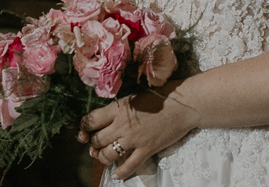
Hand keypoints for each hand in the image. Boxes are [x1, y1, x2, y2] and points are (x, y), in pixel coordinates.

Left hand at [77, 80, 194, 179]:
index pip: (91, 120)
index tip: (85, 129)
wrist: (184, 104)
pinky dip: (120, 173)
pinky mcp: (146, 150)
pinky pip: (128, 166)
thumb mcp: (136, 95)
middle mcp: (122, 125)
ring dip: (102, 157)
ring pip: (107, 155)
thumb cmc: (162, 94)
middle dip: (93, 143)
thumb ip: (121, 106)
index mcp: (118, 108)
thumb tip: (109, 114)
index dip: (84, 126)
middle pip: (97, 140)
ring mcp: (134, 139)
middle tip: (96, 144)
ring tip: (104, 156)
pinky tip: (117, 174)